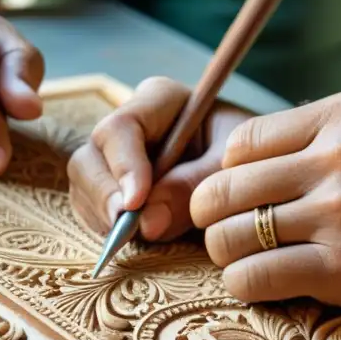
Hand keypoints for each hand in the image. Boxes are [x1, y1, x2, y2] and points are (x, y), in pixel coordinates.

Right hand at [67, 76, 253, 240]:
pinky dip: (105, 227)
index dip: (124, 166)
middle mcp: (130, 126)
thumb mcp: (233, 167)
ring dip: (104, 215)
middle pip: (91, 156)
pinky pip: (91, 207)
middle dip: (105, 195)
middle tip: (126, 229)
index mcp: (159, 101)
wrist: (255, 172)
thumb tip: (147, 222)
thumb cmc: (249, 157)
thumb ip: (195, 187)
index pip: (122, 128)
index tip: (136, 202)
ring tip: (134, 236)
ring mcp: (116, 158)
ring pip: (85, 184)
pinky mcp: (114, 188)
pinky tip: (131, 238)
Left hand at [189, 91, 340, 309]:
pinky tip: (263, 281)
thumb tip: (257, 147)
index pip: (241, 142)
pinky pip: (259, 278)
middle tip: (221, 227)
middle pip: (224, 189)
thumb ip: (325, 126)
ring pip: (232, 237)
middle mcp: (337, 161)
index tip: (238, 190)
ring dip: (225, 251)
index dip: (228, 170)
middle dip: (211, 212)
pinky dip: (247, 283)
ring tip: (243, 256)